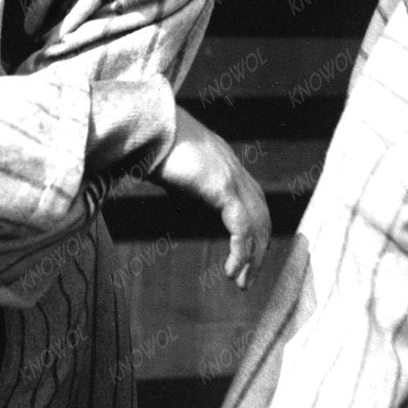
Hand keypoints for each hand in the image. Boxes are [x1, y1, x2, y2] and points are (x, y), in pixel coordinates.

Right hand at [156, 115, 270, 289]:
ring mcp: (232, 177)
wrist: (147, 126)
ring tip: (242, 282)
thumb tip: (181, 202)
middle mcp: (234, 170)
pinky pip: (241, 228)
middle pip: (261, 216)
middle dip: (258, 249)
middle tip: (249, 278)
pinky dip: (240, 253)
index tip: (246, 255)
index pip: (252, 202)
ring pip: (256, 225)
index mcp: (224, 165)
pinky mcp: (224, 187)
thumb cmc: (152, 144)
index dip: (253, 230)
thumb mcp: (173, 172)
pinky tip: (232, 271)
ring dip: (253, 257)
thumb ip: (183, 187)